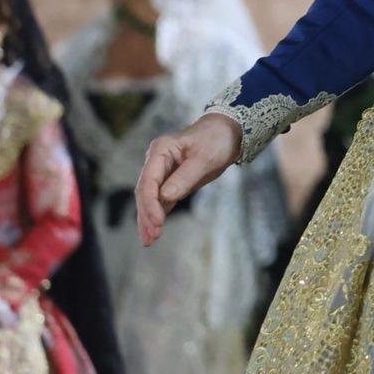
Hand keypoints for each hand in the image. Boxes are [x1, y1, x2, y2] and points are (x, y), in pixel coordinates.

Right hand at [135, 113, 239, 246]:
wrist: (227, 132)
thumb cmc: (216, 139)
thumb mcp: (205, 158)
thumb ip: (185, 177)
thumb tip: (165, 197)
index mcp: (161, 150)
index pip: (149, 181)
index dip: (150, 203)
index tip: (157, 222)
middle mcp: (157, 160)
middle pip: (145, 192)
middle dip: (147, 215)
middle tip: (151, 238)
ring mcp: (162, 171)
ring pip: (150, 198)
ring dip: (148, 219)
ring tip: (149, 241)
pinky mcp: (170, 181)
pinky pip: (160, 200)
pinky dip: (158, 214)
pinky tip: (153, 231)